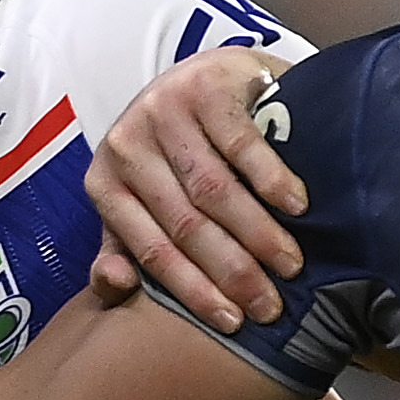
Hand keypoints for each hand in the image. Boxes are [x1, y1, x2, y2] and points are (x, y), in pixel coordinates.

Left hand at [85, 46, 304, 330]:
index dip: (194, 290)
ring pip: (215, 189)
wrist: (207, 78)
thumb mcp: (140, 200)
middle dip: (232, 271)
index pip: (152, 248)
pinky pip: (241, 143)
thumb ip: (124, 248)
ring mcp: (163, 109)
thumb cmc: (175, 154)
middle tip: (270, 304)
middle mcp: (125, 144)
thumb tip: (115, 285)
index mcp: (103, 183)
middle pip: (186, 223)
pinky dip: (270, 179)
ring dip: (257, 233)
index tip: (233, 321)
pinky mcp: (203, 84)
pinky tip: (296, 206)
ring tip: (290, 264)